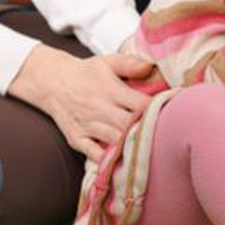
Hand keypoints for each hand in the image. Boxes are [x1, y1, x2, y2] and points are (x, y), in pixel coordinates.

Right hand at [9, 46, 155, 160]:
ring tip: (152, 150)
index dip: (158, 109)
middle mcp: (99, 109)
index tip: (173, 113)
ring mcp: (86, 126)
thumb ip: (130, 64)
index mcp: (110, 90)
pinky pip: (93, 154)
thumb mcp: (107, 61)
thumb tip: (152, 68)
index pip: (141, 104)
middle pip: (129, 126)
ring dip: (132, 146)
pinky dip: (108, 160)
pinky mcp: (76, 138)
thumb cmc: (85, 72)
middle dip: (148, 131)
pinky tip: (123, 163)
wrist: (50, 82)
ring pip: (114, 141)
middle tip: (168, 136)